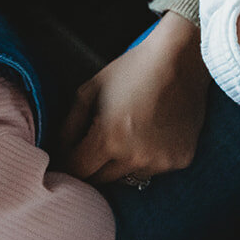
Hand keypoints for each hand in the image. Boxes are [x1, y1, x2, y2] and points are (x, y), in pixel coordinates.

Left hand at [59, 11, 209, 183]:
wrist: (180, 58)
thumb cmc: (132, 69)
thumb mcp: (90, 90)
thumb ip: (69, 125)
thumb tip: (58, 152)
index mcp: (109, 138)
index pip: (77, 170)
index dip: (66, 164)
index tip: (66, 157)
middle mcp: (136, 156)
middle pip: (100, 181)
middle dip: (91, 166)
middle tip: (92, 147)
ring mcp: (161, 161)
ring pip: (128, 178)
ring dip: (120, 165)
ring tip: (126, 136)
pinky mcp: (180, 160)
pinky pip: (154, 170)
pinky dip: (147, 159)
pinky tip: (150, 134)